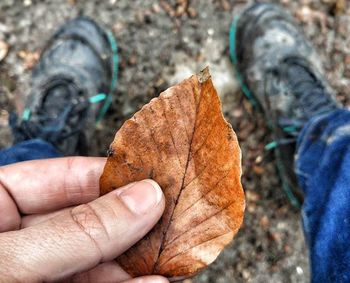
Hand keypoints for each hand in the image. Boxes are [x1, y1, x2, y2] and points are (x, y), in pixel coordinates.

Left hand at [0, 157, 167, 282]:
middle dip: (133, 219)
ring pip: (99, 256)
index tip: (152, 179)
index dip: (110, 175)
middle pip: (90, 217)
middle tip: (171, 215)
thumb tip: (143, 197)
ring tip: (171, 251)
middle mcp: (24, 236)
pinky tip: (152, 281)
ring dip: (138, 257)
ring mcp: (42, 269)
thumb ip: (77, 230)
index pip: (63, 177)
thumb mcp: (14, 259)